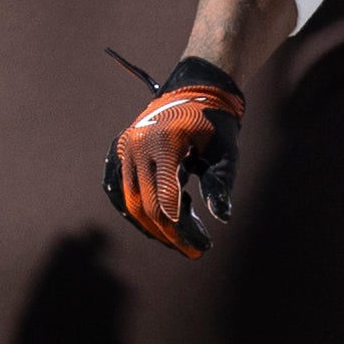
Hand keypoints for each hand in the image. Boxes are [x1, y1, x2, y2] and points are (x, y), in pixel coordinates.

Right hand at [105, 57, 244, 257]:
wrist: (193, 92)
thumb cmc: (215, 124)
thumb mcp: (226, 151)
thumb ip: (221, 182)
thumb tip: (222, 218)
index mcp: (165, 142)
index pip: (166, 199)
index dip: (183, 229)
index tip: (202, 247)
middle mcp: (138, 145)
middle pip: (145, 205)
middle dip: (169, 233)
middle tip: (192, 251)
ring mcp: (124, 148)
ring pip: (129, 201)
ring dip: (151, 226)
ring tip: (177, 240)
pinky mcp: (118, 151)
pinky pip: (118, 190)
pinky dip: (133, 210)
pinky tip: (154, 224)